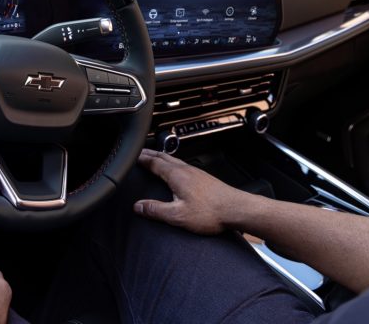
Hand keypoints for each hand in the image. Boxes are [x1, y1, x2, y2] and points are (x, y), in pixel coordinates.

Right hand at [134, 149, 252, 233]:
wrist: (237, 210)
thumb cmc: (211, 212)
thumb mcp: (178, 215)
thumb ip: (156, 210)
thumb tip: (138, 206)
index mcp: (177, 175)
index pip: (154, 162)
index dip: (141, 159)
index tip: (131, 156)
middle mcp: (186, 170)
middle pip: (163, 157)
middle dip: (149, 154)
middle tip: (139, 153)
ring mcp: (196, 172)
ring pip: (174, 159)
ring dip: (161, 157)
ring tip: (154, 158)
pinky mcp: (204, 178)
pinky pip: (183, 165)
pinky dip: (172, 163)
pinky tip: (175, 171)